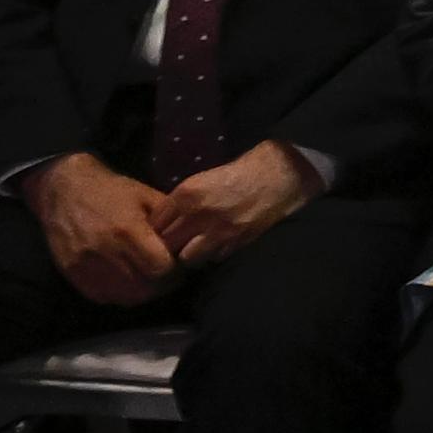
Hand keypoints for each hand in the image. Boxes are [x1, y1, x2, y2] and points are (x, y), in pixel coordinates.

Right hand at [23, 155, 183, 306]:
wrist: (64, 189)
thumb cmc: (111, 191)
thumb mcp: (147, 196)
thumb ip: (170, 221)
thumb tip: (191, 244)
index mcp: (128, 231)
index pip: (161, 269)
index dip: (176, 272)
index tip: (180, 267)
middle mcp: (105, 252)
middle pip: (144, 287)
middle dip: (161, 285)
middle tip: (167, 276)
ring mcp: (85, 265)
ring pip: (124, 296)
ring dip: (142, 292)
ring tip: (149, 280)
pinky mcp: (72, 273)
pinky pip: (102, 296)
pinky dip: (119, 294)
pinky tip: (127, 281)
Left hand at [151, 138, 315, 267]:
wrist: (277, 175)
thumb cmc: (238, 174)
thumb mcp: (201, 180)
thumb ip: (180, 201)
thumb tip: (162, 222)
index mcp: (185, 194)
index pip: (155, 224)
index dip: (155, 231)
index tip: (157, 234)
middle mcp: (198, 214)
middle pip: (167, 244)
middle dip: (168, 246)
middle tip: (172, 246)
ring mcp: (218, 230)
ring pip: (187, 258)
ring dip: (189, 255)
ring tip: (193, 250)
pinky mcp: (236, 242)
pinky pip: (213, 258)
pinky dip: (212, 255)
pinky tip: (216, 247)